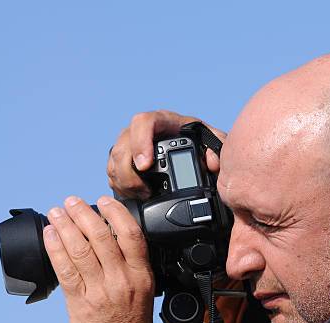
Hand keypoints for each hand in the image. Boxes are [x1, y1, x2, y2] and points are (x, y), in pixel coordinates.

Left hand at [43, 195, 168, 322]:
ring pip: (82, 250)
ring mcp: (103, 292)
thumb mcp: (142, 294)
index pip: (132, 235)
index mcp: (143, 276)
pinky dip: (56, 249)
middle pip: (103, 237)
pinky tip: (50, 236)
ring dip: (66, 226)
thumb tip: (107, 246)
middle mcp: (124, 281)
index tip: (104, 201)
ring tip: (57, 213)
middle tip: (72, 201)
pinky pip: (67, 270)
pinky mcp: (82, 304)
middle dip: (84, 214)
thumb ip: (128, 270)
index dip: (116, 213)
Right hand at [107, 110, 225, 198]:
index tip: (145, 166)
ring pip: (114, 159)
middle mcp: (143, 130)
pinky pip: (112, 170)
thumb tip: (211, 163)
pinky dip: (119, 184)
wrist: (192, 147)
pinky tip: (133, 194)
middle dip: (129, 172)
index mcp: (164, 121)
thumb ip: (218, 149)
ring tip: (142, 195)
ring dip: (124, 181)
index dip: (140, 142)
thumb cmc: (202, 142)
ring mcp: (131, 142)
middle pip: (123, 145)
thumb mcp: (214, 142)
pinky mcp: (124, 157)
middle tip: (145, 191)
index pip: (144, 122)